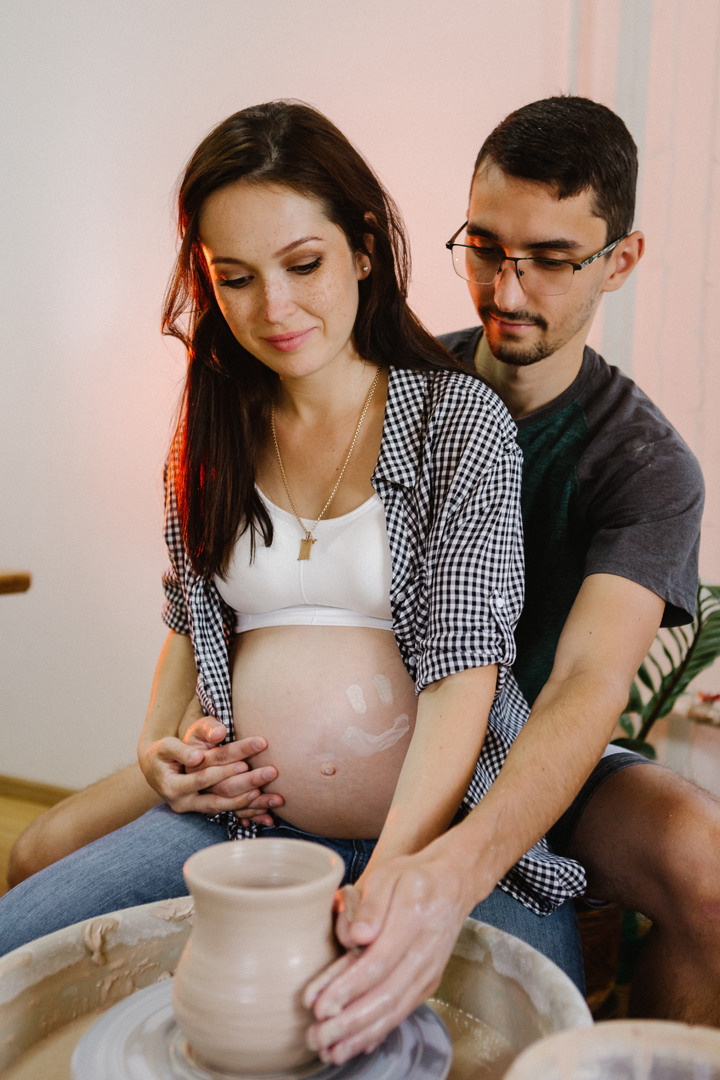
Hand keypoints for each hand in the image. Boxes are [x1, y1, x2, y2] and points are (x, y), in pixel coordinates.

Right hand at [138, 717, 282, 818]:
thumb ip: (187, 743)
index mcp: (174, 785)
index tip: (248, 758)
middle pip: (220, 793)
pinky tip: (268, 815)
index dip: (226, 766)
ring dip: (253, 803)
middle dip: (247, 783)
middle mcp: (185, 801)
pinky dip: (249, 814)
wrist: (154, 770)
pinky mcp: (206, 810)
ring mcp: (196, 809)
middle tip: (271, 772)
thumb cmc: (164, 752)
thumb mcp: (169, 744)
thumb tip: (214, 738)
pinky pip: (229, 814)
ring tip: (276, 797)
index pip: (205, 774)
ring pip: (227, 807)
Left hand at [303, 843, 473, 1064]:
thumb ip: (373, 903)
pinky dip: (379, 1031)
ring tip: (330, 1051)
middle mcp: (425, 951)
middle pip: (386, 995)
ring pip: (395, 1010)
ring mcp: (429, 970)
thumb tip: (357, 936)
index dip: (347, 988)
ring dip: (361, 1034)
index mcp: (414, 920)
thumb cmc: (413, 877)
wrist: (453, 883)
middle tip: (316, 1037)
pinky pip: (403, 1011)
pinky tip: (356, 1045)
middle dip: (349, 1022)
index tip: (319, 1005)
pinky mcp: (428, 982)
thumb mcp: (390, 874)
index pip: (378, 962)